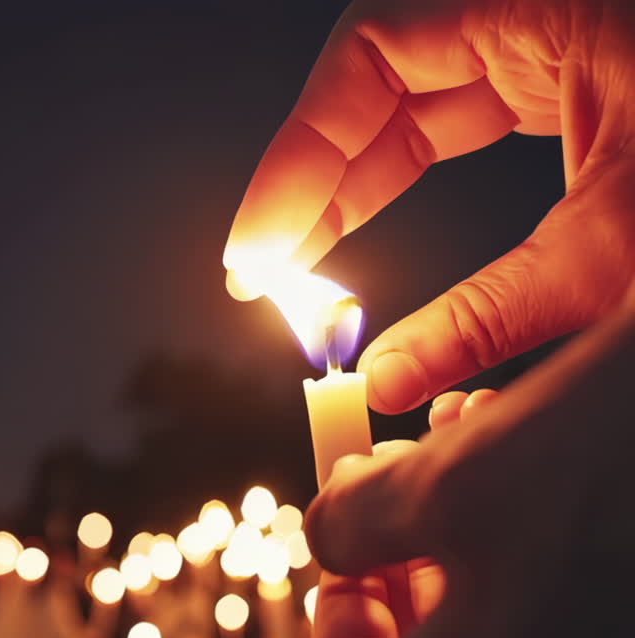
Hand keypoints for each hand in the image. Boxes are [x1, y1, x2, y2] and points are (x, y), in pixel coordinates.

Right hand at [223, 0, 634, 412]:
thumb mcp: (621, 253)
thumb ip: (487, 315)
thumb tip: (383, 379)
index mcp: (547, 7)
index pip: (371, 54)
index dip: (298, 153)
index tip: (260, 248)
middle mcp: (541, 14)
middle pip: (382, 84)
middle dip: (317, 179)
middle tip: (265, 274)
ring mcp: (559, 46)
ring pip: (418, 107)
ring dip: (354, 186)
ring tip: (299, 266)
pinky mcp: (578, 86)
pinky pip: (464, 122)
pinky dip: (409, 180)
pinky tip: (370, 236)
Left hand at [306, 309, 634, 637]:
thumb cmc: (618, 461)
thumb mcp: (459, 480)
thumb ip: (359, 522)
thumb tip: (329, 533)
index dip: (334, 626)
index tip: (341, 554)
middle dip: (402, 556)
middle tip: (394, 478)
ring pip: (496, 621)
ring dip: (461, 529)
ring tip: (460, 429)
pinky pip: (557, 608)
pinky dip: (527, 536)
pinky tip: (529, 445)